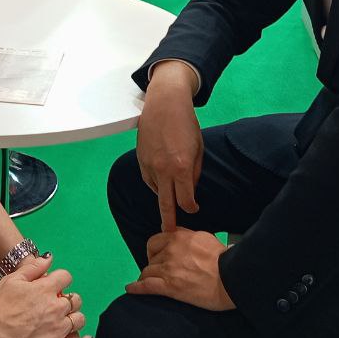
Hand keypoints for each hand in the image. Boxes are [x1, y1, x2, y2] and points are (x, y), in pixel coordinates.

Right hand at [0, 257, 90, 337]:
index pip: (65, 277)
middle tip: (58, 304)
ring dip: (74, 317)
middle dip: (68, 299)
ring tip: (66, 320)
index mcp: (45, 289)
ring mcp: (57, 330)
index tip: (56, 284)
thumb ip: (33, 268)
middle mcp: (55, 308)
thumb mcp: (11, 280)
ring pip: (79, 319)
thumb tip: (48, 258)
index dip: (60, 279)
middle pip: (75, 299)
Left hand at [125, 229, 234, 311]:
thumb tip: (174, 231)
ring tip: (149, 282)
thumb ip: (186, 234)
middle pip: (150, 257)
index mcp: (179, 237)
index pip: (155, 240)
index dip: (154, 250)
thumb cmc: (223, 259)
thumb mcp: (204, 237)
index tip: (157, 256)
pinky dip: (136, 288)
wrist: (231, 278)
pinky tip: (130, 289)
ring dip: (147, 276)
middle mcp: (170, 250)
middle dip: (152, 264)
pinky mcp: (170, 287)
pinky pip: (146, 286)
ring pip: (147, 271)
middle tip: (157, 271)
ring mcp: (169, 269)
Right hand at [136, 61, 202, 230]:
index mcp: (182, 167)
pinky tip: (161, 181)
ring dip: (163, 196)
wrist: (165, 103)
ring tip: (169, 200)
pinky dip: (155, 183)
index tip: (194, 209)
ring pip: (156, 191)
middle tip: (170, 234)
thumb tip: (190, 189)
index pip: (186, 200)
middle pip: (165, 204)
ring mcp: (149, 165)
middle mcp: (164, 170)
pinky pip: (148, 179)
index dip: (191, 208)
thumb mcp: (198, 148)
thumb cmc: (186, 123)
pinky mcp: (140, 159)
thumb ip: (194, 172)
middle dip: (169, 221)